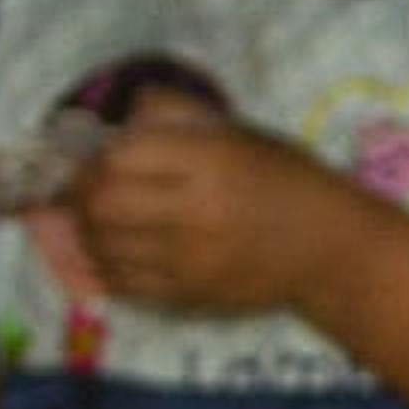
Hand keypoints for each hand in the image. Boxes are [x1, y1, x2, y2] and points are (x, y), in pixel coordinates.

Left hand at [59, 108, 354, 315]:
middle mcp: (197, 211)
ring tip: (94, 221)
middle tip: (81, 191)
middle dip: (80, 196)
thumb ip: (177, 113)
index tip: (94, 156)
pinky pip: (123, 283)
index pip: (122, 156)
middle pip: (103, 204)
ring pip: (104, 247)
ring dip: (86, 232)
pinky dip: (105, 266)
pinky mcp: (189, 295)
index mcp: (212, 160)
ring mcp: (191, 260)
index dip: (95, 156)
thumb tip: (124, 112)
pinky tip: (113, 252)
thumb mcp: (240, 131)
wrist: (329, 249)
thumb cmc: (285, 179)